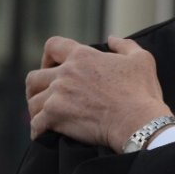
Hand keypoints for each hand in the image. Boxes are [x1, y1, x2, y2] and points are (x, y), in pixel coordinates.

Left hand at [26, 35, 172, 149]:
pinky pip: (35, 124)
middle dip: (36, 87)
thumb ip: (125, 45)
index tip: (53, 66)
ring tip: (44, 116)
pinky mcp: (55, 117)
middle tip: (44, 96)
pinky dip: (38, 130)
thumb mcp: (141, 60)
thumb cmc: (141, 92)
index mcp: (83, 56)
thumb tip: (112, 38)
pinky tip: (43, 134)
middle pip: (34, 77)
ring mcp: (58, 95)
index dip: (49, 56)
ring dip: (37, 109)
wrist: (138, 122)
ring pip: (32, 101)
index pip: (53, 46)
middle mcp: (66, 73)